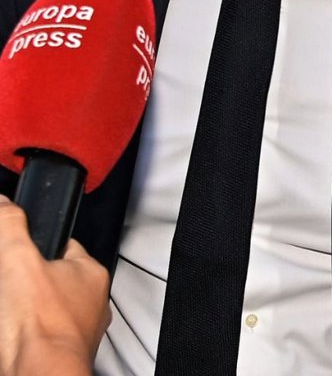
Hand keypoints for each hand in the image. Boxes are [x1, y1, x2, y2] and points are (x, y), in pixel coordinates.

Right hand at [0, 195, 109, 375]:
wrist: (39, 374)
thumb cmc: (39, 324)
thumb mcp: (17, 259)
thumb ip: (11, 225)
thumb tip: (5, 203)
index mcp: (91, 273)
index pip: (65, 246)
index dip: (38, 244)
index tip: (20, 247)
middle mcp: (93, 303)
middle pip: (53, 279)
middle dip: (28, 279)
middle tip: (8, 284)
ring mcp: (80, 331)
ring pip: (49, 309)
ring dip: (26, 307)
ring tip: (8, 307)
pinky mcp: (62, 352)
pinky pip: (41, 333)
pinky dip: (25, 330)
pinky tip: (11, 331)